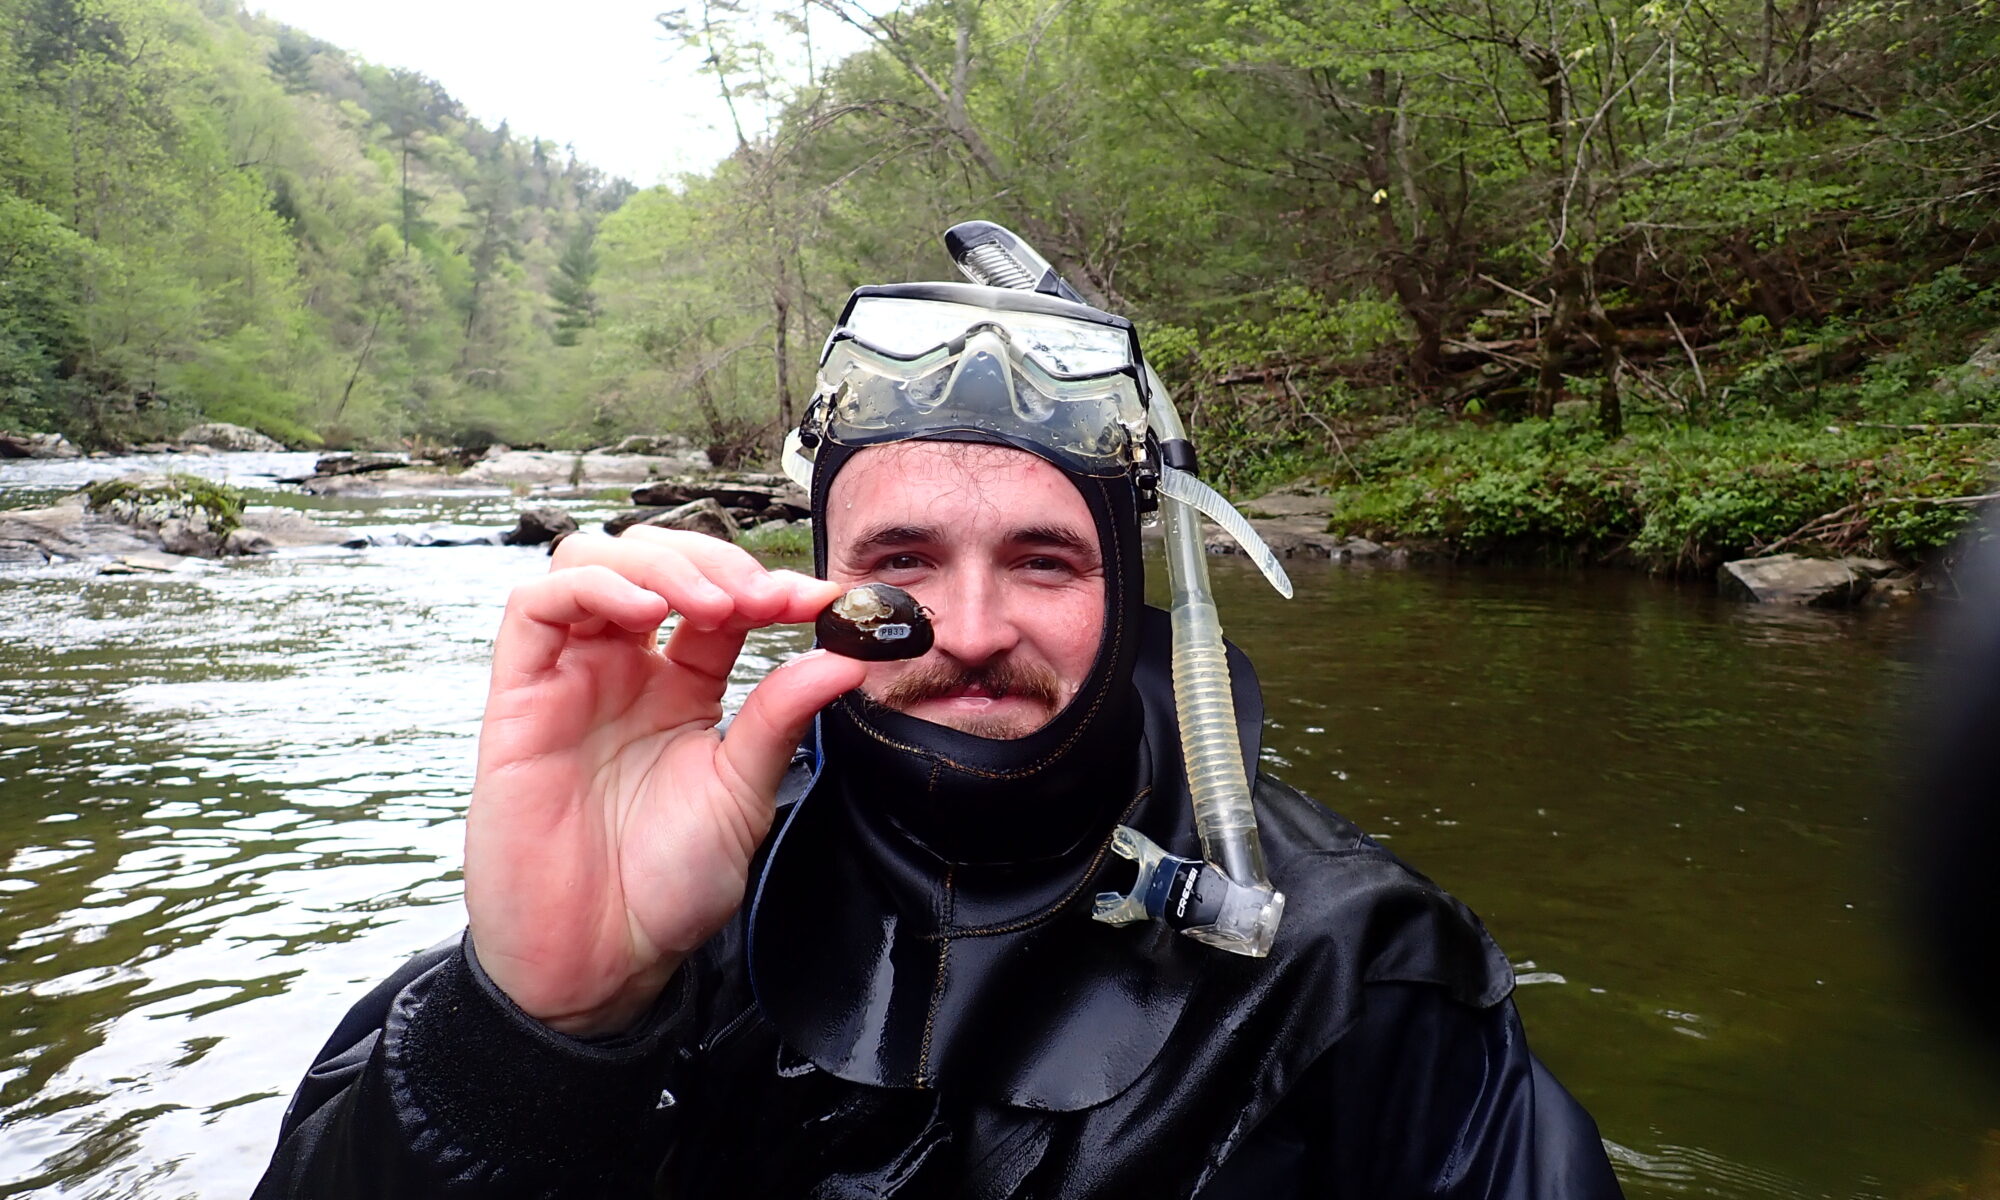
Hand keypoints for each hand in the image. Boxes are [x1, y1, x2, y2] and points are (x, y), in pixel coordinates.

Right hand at [463, 528, 866, 1034]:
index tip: (822, 599)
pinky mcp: (518, 698)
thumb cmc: (665, 887)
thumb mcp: (743, 793)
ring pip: (591, 562)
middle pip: (655, 560)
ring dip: (656, 562)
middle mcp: (623, 671)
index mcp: (682, 687)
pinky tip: (640, 612)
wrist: (599, 960)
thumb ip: (781, 718)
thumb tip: (846, 657)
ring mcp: (569, 679)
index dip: (769, 585)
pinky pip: (535, 609)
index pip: (721, 600)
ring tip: (708, 603)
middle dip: (714, 560)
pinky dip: (588, 587)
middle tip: (762, 597)